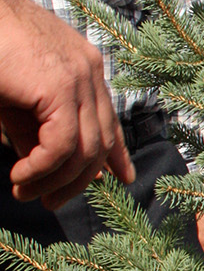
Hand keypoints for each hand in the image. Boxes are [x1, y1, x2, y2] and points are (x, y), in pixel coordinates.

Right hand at [0, 0, 133, 206]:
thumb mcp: (18, 101)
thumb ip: (38, 132)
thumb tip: (52, 169)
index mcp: (84, 68)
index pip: (108, 119)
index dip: (116, 153)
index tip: (119, 179)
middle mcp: (90, 70)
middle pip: (101, 142)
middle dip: (77, 180)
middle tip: (49, 202)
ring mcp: (79, 77)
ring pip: (85, 150)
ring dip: (55, 181)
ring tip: (26, 191)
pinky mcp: (61, 86)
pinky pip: (62, 146)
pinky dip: (41, 169)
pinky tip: (21, 175)